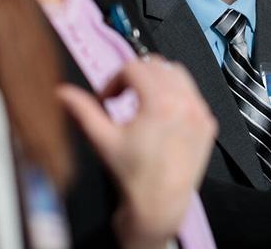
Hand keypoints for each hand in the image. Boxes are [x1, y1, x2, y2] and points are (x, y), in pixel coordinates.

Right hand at [58, 56, 217, 248]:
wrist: (160, 204)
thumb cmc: (132, 175)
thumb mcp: (103, 140)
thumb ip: (83, 111)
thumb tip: (62, 92)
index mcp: (160, 103)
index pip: (134, 68)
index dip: (114, 80)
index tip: (106, 99)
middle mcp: (186, 103)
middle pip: (158, 65)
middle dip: (136, 75)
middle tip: (121, 95)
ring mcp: (200, 112)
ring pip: (179, 75)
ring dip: (158, 80)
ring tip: (140, 101)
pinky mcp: (208, 123)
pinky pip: (192, 95)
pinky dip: (176, 95)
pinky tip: (161, 114)